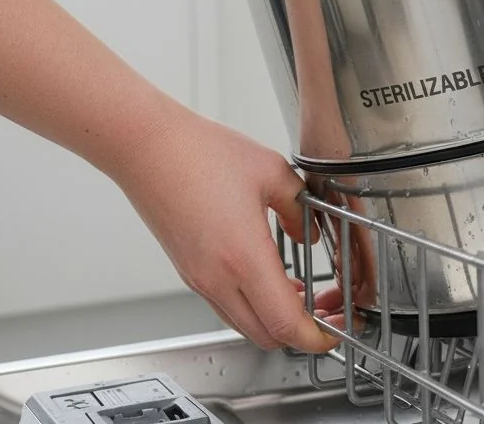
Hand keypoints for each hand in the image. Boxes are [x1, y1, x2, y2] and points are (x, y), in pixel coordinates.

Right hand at [108, 109, 344, 352]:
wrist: (146, 147)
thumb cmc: (199, 152)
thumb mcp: (272, 172)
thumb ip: (299, 208)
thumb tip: (307, 232)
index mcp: (242, 256)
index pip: (285, 323)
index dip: (317, 337)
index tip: (338, 329)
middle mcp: (216, 277)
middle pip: (267, 336)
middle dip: (303, 334)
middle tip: (329, 312)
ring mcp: (198, 278)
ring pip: (245, 323)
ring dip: (277, 320)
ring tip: (306, 297)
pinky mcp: (188, 270)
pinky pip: (227, 305)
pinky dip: (255, 305)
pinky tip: (273, 281)